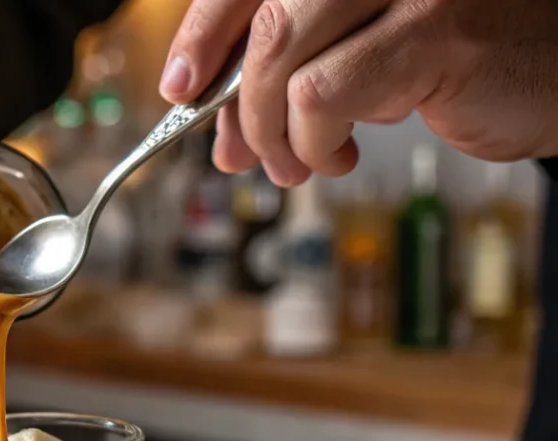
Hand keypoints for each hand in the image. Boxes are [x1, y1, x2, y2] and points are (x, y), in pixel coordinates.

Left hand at [160, 0, 557, 185]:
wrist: (555, 76)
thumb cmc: (461, 60)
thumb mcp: (362, 58)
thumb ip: (291, 81)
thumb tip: (222, 135)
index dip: (203, 32)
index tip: (181, 85)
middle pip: (259, 17)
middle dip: (236, 102)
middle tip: (245, 153)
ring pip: (279, 52)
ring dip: (273, 129)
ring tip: (298, 162)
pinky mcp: (435, 28)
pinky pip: (322, 93)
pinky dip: (311, 140)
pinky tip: (334, 154)